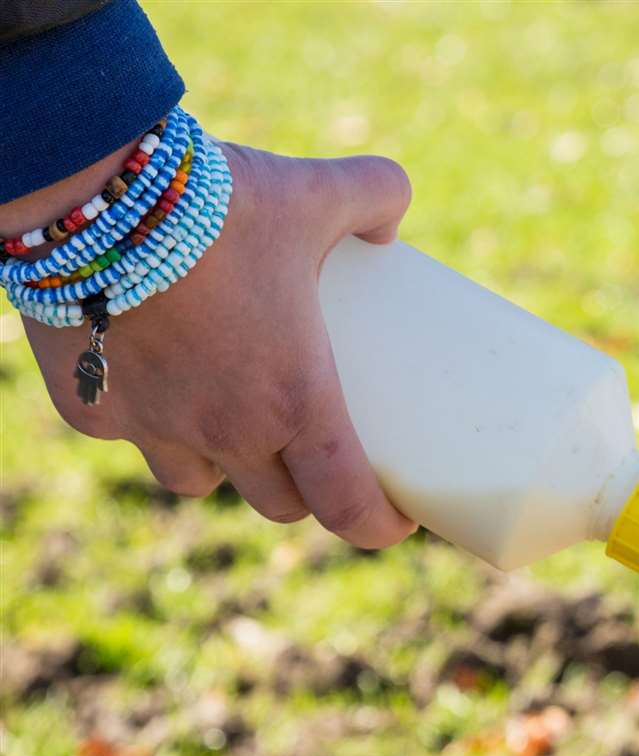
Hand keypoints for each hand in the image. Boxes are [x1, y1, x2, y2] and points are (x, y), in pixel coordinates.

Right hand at [11, 143, 416, 547]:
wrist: (88, 191)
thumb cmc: (216, 202)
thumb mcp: (313, 191)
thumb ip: (371, 195)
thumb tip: (391, 221)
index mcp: (296, 402)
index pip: (347, 505)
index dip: (377, 525)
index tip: (394, 521)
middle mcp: (226, 432)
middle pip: (277, 503)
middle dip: (303, 491)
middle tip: (318, 459)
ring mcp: (152, 426)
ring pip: (196, 483)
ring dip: (222, 468)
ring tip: (232, 428)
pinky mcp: (89, 408)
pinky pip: (126, 435)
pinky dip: (144, 421)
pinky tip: (152, 385)